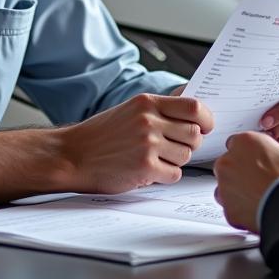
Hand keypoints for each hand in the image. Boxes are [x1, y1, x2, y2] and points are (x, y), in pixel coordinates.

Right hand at [60, 93, 213, 192]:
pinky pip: (175, 174)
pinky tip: (149, 171)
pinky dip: (166, 176)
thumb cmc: (101, 135)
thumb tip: (194, 115)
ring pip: (186, 155)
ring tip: (156, 159)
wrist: (71, 155)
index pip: (193, 107)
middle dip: (190, 143)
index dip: (206, 118)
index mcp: (147, 102)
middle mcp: (149, 121)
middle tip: (175, 147)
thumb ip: (159, 111)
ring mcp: (148, 144)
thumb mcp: (130, 110)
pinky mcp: (144, 168)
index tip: (206, 126)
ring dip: (176, 161)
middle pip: (194, 134)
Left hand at [213, 131, 278, 231]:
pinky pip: (231, 210)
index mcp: (246, 142)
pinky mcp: (228, 210)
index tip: (260, 162)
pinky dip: (241, 212)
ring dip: (238, 193)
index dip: (251, 154)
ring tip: (259, 199)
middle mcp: (229, 161)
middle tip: (260, 182)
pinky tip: (257, 212)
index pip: (239, 143)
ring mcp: (225, 187)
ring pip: (226, 188)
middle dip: (241, 173)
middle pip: (229, 164)